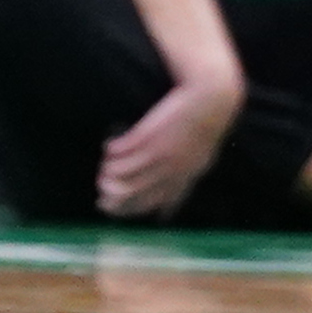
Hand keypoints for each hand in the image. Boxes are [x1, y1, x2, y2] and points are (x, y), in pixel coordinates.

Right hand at [95, 70, 242, 218]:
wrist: (209, 101)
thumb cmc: (207, 124)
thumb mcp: (202, 157)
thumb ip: (188, 174)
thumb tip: (182, 185)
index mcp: (182, 178)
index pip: (155, 202)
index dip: (135, 209)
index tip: (121, 212)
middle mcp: (167, 171)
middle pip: (134, 192)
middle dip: (115, 198)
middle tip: (102, 199)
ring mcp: (156, 154)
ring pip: (123, 174)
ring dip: (109, 174)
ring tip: (103, 171)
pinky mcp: (146, 136)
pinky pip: (121, 151)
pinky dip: (112, 151)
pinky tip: (108, 147)